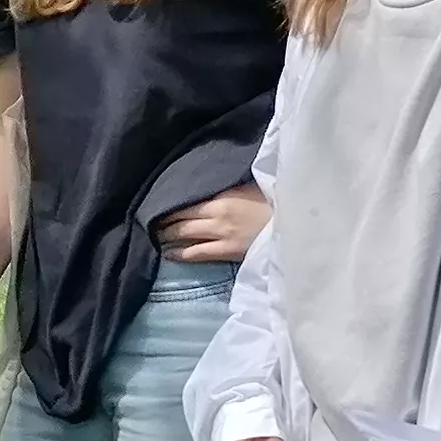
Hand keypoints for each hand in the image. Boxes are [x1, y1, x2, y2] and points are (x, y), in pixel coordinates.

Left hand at [152, 184, 269, 264]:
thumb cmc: (272, 204)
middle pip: (180, 217)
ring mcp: (221, 234)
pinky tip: (168, 253)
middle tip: (149, 222)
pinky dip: (180, 253)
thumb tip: (207, 187)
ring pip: (184, 234)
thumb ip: (226, 189)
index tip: (155, 205)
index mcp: (222, 196)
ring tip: (154, 236)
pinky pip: (197, 253)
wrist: (291, 224)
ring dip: (167, 235)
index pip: (186, 200)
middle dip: (162, 220)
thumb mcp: (247, 188)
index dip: (168, 204)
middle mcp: (217, 214)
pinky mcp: (227, 251)